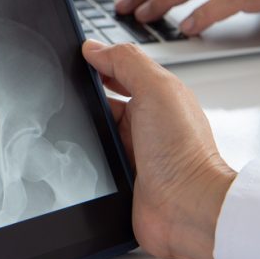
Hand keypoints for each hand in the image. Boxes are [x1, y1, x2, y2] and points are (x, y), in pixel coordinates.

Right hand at [83, 41, 234, 258]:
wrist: (188, 210)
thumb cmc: (185, 152)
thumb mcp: (157, 89)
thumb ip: (126, 62)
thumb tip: (94, 48)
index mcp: (156, 97)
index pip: (118, 72)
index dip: (96, 65)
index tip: (74, 60)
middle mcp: (144, 124)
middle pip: (101, 103)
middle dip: (84, 101)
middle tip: (70, 99)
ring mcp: (132, 152)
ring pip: (94, 133)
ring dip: (84, 134)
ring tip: (77, 133)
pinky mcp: (121, 178)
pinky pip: (93, 161)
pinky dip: (85, 159)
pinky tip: (78, 157)